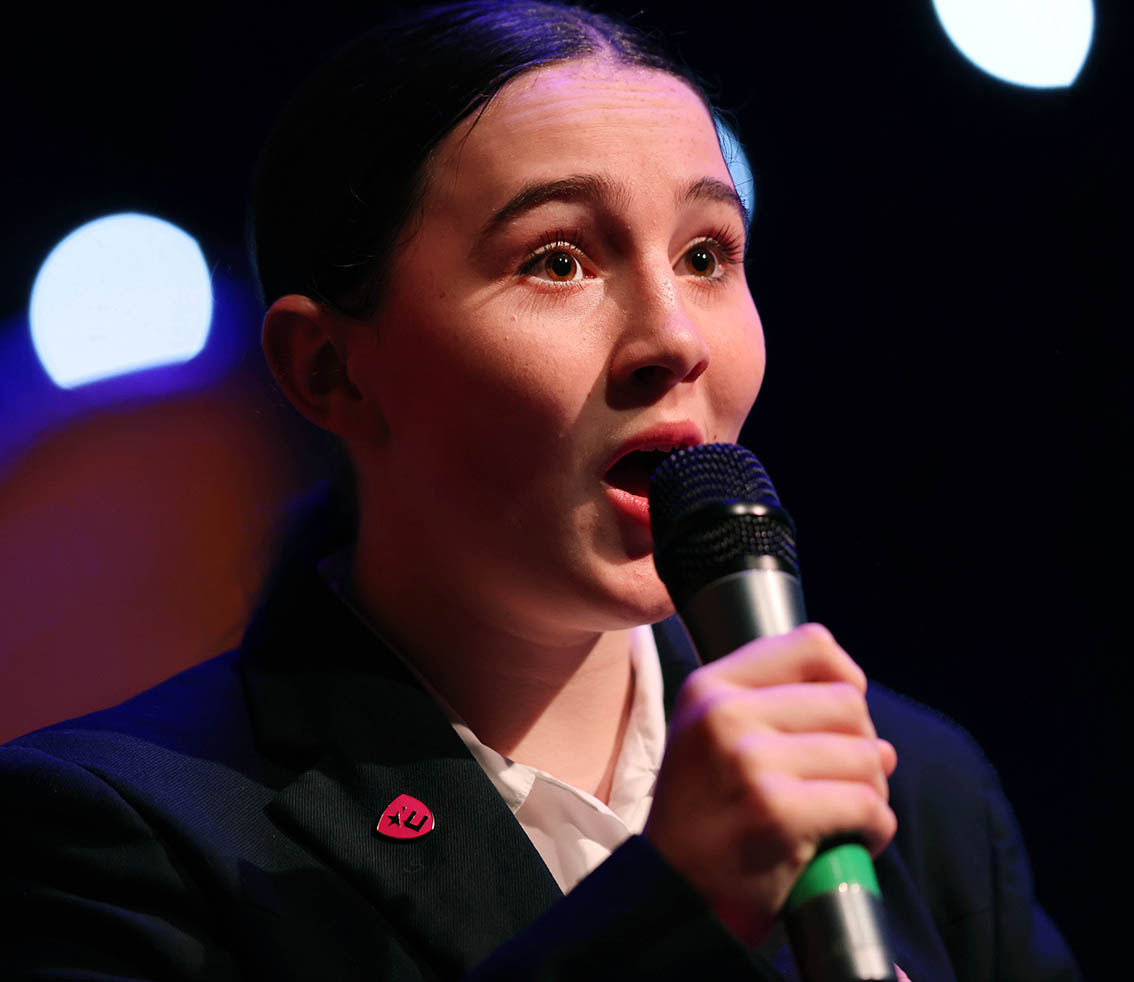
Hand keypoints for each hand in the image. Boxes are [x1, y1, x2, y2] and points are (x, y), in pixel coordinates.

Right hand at [644, 623, 896, 945]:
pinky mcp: (775, 811)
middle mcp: (724, 713)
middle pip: (848, 703)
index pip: (812, 645)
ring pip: (866, 755)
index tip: (841, 717)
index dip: (845, 679)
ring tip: (845, 814)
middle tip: (842, 781)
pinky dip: (875, 828)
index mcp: (709, 686)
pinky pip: (867, 805)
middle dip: (862, 747)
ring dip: (871, 791)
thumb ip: (777, 710)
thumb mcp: (712, 738)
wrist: (670, 891)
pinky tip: (852, 840)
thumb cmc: (704, 815)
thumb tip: (876, 729)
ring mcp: (748, 761)